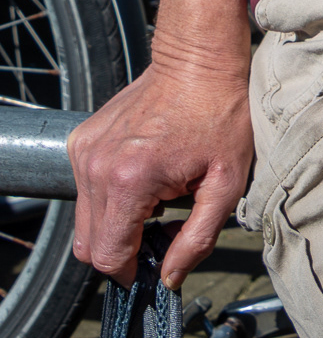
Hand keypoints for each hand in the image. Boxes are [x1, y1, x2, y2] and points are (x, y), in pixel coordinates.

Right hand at [69, 59, 254, 289]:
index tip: (156, 262)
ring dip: (115, 223)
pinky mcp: (81, 139)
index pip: (108, 257)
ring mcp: (84, 151)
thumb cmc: (220, 115)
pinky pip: (84, 189)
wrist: (198, 59)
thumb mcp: (226, 182)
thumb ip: (197, 239)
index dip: (132, 271)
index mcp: (129, 182)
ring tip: (155, 200)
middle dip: (123, 250)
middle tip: (161, 230)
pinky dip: (107, 195)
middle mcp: (96, 168)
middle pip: (89, 246)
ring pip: (84, 221)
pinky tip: (143, 176)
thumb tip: (169, 278)